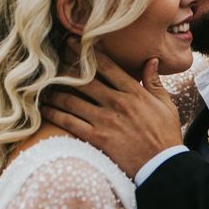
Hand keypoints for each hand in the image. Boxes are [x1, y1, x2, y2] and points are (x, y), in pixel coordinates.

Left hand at [42, 42, 182, 177]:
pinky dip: (54, 114)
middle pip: (84, 79)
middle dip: (66, 67)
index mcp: (134, 92)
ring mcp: (105, 121)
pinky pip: (69, 123)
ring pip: (72, 100)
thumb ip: (154, 82)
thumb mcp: (165, 105)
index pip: (106, 66)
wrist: (163, 166)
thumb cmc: (166, 135)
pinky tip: (44, 108)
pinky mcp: (97, 139)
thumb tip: (151, 60)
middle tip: (50, 60)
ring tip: (42, 85)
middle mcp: (117, 103)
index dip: (87, 52)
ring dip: (55, 91)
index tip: (72, 42)